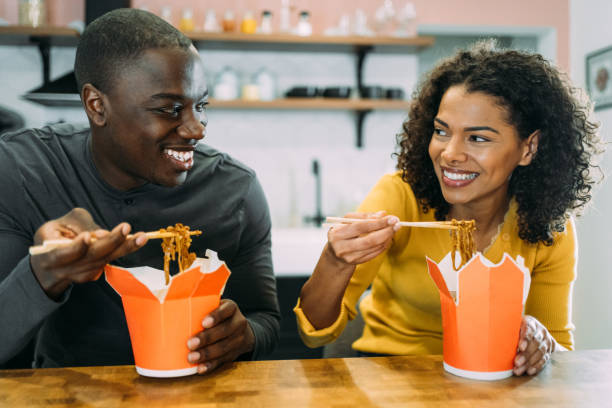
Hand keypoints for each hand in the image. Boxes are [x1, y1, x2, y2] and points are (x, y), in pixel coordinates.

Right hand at [30, 208, 147, 299]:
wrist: (49, 264)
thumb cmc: (56, 235)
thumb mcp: (61, 224)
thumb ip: (81, 224)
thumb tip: (104, 234)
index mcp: (49, 255)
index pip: (62, 254)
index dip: (76, 247)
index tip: (87, 236)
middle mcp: (65, 269)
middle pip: (89, 258)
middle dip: (110, 242)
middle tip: (126, 228)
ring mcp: (80, 275)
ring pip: (104, 261)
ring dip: (125, 248)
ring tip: (142, 236)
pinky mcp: (93, 275)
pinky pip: (109, 261)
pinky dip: (122, 250)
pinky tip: (135, 241)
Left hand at [187, 299, 254, 373]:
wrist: (241, 330)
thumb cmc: (219, 316)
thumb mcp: (216, 307)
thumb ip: (201, 306)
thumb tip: (167, 304)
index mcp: (231, 308)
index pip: (226, 310)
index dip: (216, 316)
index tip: (203, 323)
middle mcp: (238, 323)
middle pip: (224, 330)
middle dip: (206, 338)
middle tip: (190, 344)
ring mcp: (238, 339)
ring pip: (224, 347)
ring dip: (206, 354)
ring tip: (191, 357)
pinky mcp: (234, 354)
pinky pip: (223, 360)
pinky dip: (210, 365)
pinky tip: (200, 368)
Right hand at [326, 211, 398, 265]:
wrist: (335, 251)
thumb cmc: (343, 231)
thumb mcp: (348, 220)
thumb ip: (365, 216)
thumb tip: (383, 214)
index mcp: (337, 233)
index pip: (360, 227)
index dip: (377, 223)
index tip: (391, 218)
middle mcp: (342, 247)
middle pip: (369, 240)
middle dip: (386, 232)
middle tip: (397, 224)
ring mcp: (350, 257)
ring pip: (374, 248)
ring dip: (387, 238)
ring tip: (393, 229)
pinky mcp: (357, 263)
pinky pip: (375, 253)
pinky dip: (384, 245)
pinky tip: (388, 238)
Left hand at [513, 315, 555, 375]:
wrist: (537, 332)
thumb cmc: (519, 328)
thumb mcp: (514, 325)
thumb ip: (509, 331)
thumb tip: (499, 342)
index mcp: (531, 322)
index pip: (529, 329)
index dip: (525, 339)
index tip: (520, 347)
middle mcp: (541, 331)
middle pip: (535, 343)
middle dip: (526, 354)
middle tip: (516, 362)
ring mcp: (547, 341)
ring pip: (540, 352)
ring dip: (529, 362)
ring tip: (519, 369)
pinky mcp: (550, 351)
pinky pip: (545, 359)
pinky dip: (537, 366)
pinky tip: (529, 371)